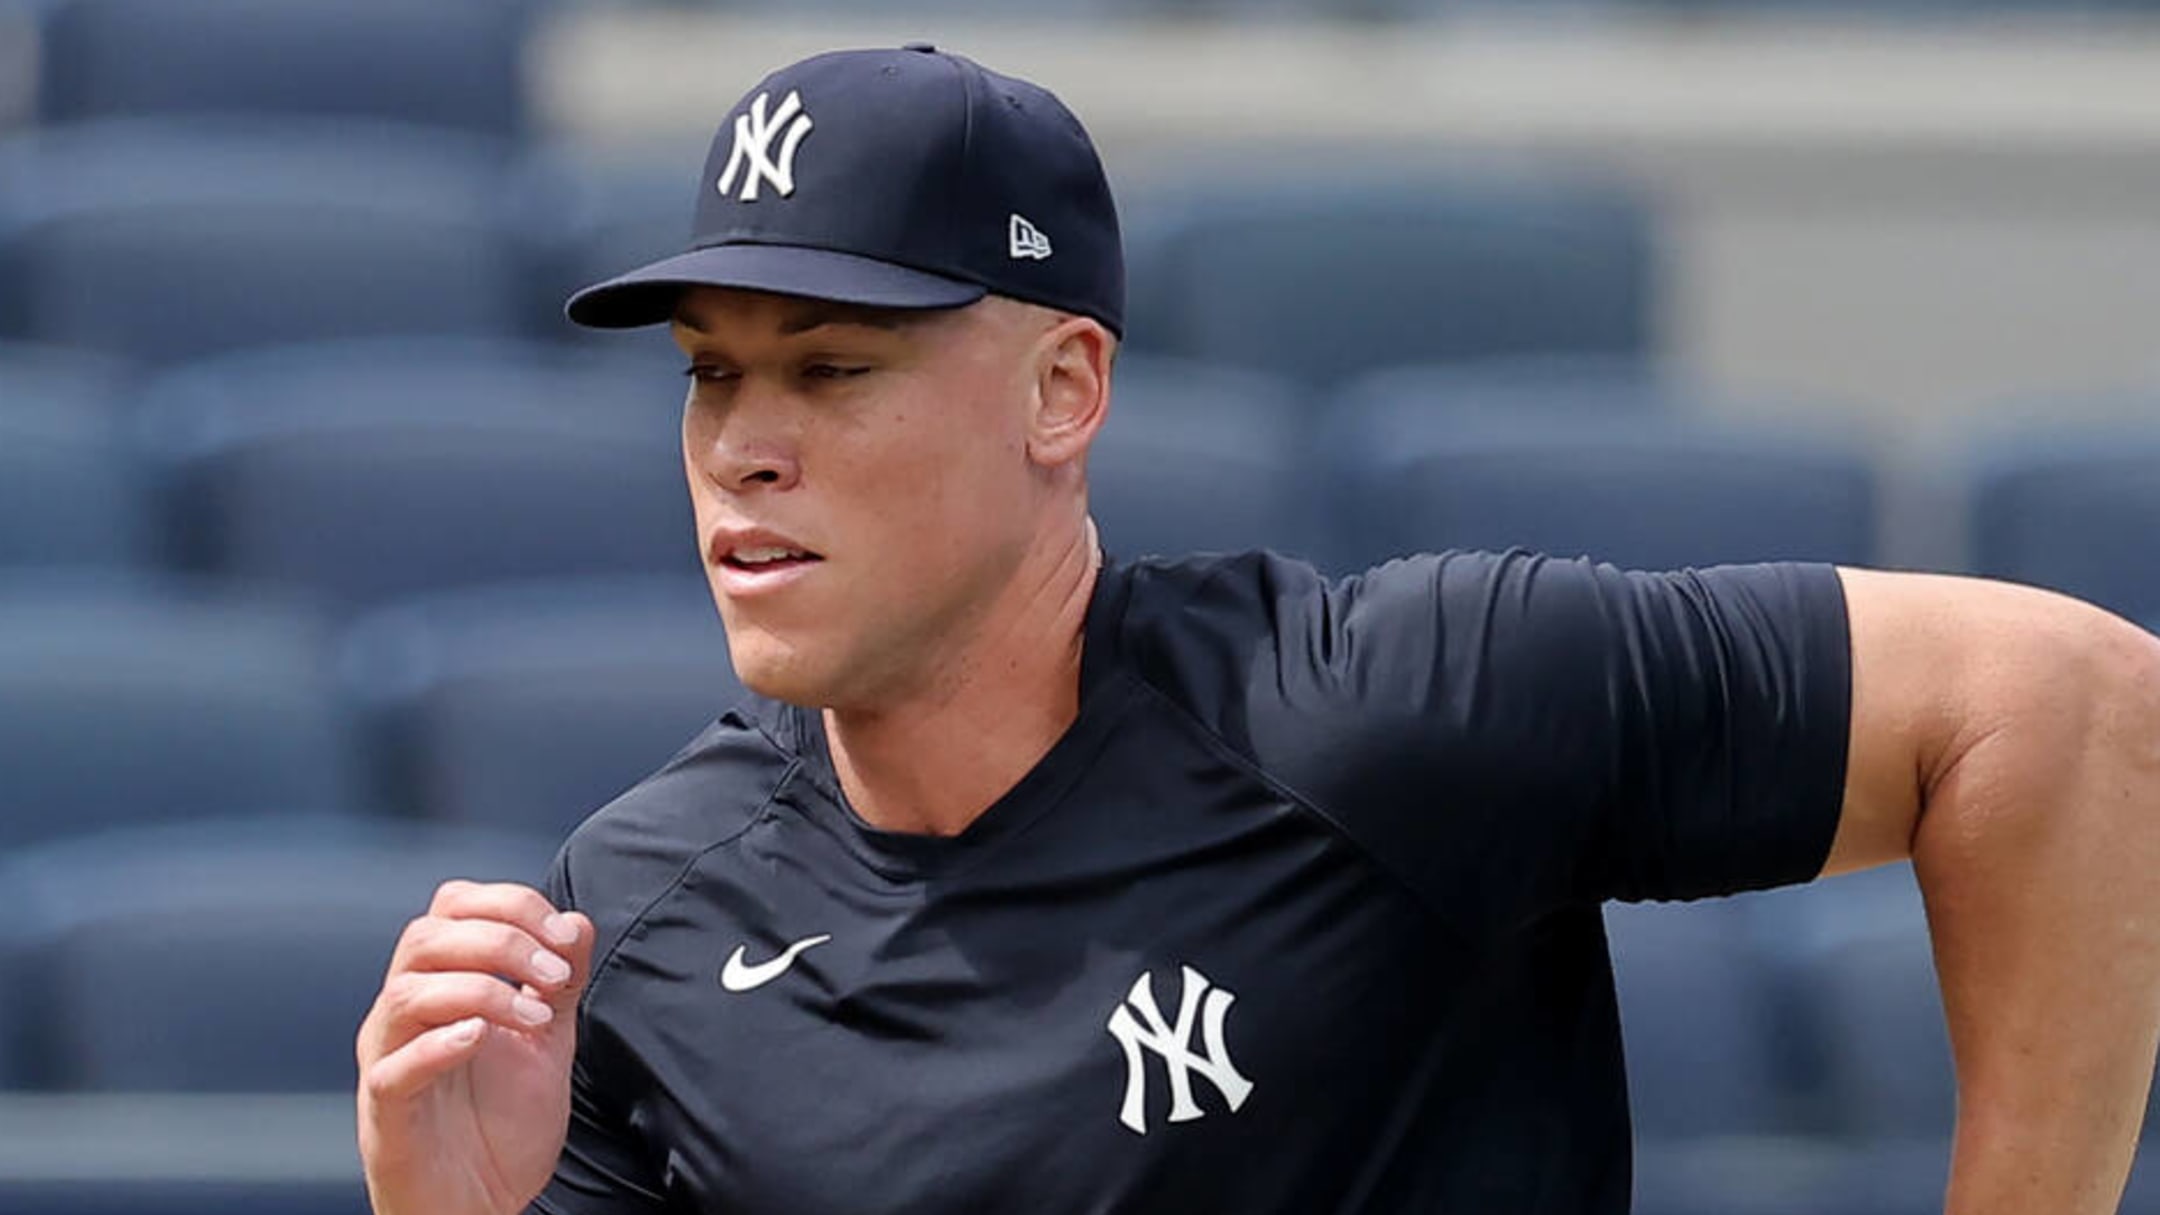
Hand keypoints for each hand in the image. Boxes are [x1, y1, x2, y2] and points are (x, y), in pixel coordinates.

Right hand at [357, 880, 595, 1214]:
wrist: (481, 1204)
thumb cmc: (500, 1123)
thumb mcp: (546, 1042)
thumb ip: (558, 982)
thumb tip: (576, 921)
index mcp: (439, 984)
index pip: (452, 906)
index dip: (510, 904)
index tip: (563, 935)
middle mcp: (403, 1013)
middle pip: (426, 936)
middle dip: (500, 940)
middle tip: (555, 976)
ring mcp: (387, 1060)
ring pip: (405, 993)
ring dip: (480, 990)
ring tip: (535, 1017)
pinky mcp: (386, 1114)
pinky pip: (393, 1069)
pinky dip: (436, 1045)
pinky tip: (480, 1039)